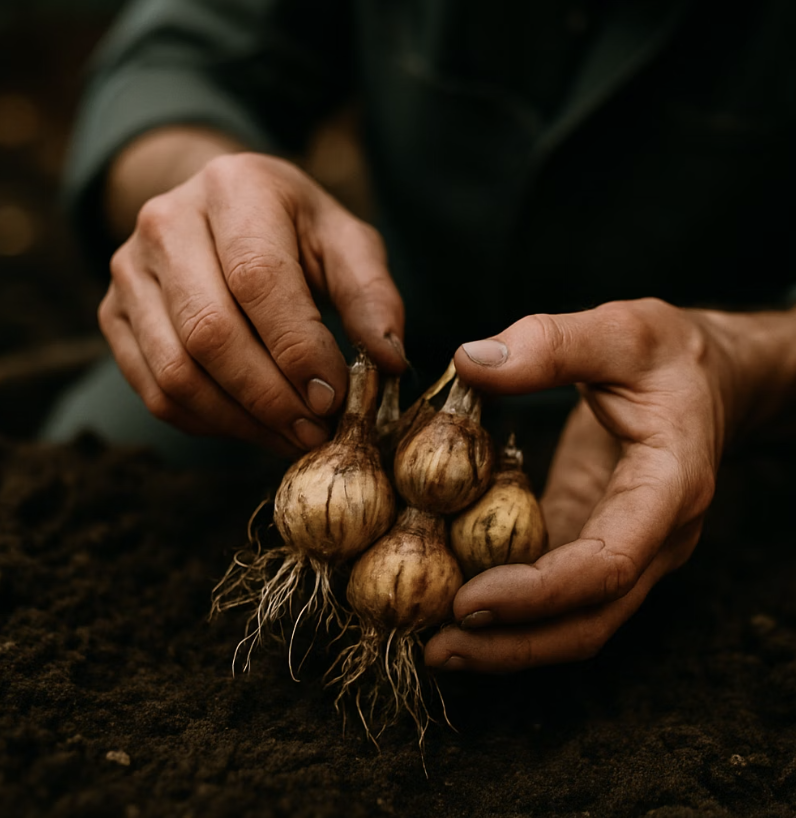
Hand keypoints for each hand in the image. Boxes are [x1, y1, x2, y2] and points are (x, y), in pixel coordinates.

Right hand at [99, 151, 405, 456]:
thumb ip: (371, 295)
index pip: (257, 279)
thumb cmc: (294, 230)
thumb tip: (390, 362)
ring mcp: (129, 270)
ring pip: (176, 373)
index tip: (334, 398)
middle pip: (210, 333)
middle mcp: (166, 222)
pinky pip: (154, 391)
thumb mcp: (344, 242)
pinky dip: (208, 424)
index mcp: (233, 188)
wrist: (221, 212)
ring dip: (241, 421)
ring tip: (291, 436)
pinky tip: (253, 426)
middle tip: (316, 431)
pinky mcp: (114, 314)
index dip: (297, 349)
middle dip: (271, 398)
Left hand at [425, 297, 794, 671]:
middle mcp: (654, 536)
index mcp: (670, 487)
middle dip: (515, 645)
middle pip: (591, 618)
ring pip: (576, 621)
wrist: (711, 381)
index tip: (470, 601)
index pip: (611, 562)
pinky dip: (511, 609)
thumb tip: (469, 364)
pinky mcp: (595, 539)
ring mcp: (627, 547)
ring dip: (509, 644)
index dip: (541, 592)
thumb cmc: (672, 356)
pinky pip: (557, 592)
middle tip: (435, 648)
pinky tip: (456, 601)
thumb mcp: (622, 330)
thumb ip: (552, 344)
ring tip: (436, 645)